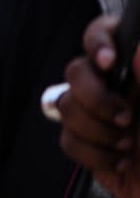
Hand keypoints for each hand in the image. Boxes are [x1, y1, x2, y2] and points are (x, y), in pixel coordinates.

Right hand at [58, 14, 139, 197]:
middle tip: (126, 118)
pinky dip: (93, 155)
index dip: (97, 40)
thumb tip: (137, 48)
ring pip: (65, 106)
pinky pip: (68, 141)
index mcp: (139, 73)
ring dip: (97, 130)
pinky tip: (121, 162)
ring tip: (128, 146)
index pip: (105, 34)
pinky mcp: (91, 149)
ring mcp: (101, 118)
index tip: (109, 62)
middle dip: (94, 97)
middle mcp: (118, 90)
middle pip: (76, 71)